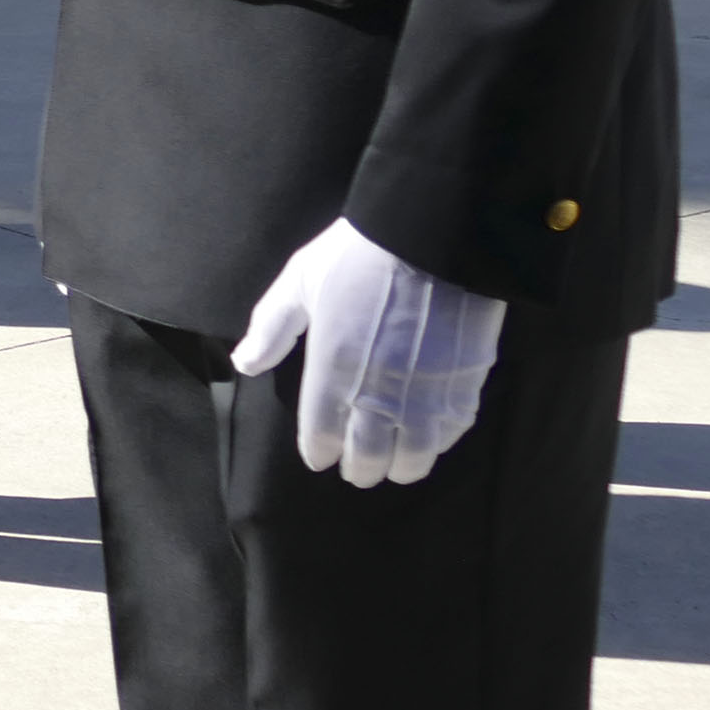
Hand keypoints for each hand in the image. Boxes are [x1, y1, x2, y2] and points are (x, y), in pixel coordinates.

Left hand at [232, 215, 505, 487]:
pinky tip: (432, 439)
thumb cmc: (358, 255)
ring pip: (414, 456)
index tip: (320, 458)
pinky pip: (452, 431)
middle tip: (357, 472)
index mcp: (332, 372)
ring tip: (394, 467)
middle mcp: (378, 395)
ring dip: (400, 465)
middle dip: (359, 468)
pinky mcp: (466, 385)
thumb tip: (244, 363)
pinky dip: (439, 443)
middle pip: (367, 455)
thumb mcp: (299, 281)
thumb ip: (272, 327)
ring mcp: (426, 395)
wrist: (434, 237)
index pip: (322, 434)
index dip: (320, 451)